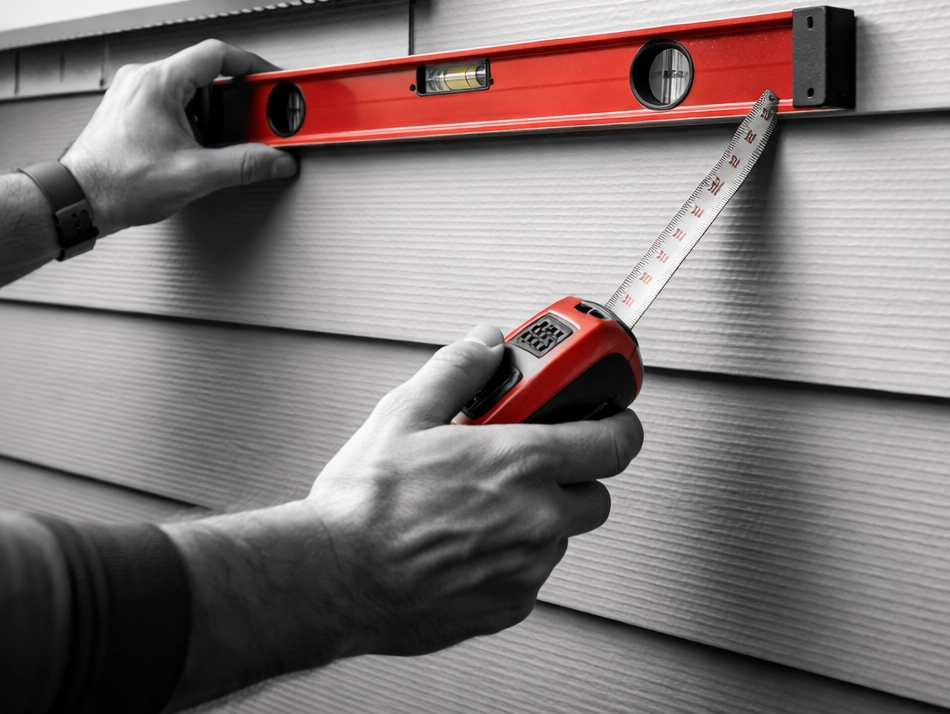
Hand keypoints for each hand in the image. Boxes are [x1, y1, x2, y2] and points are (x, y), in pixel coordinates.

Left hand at [60, 39, 298, 234]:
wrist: (78, 201)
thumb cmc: (115, 182)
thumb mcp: (195, 175)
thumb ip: (244, 164)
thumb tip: (274, 160)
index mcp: (158, 82)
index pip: (217, 53)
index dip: (252, 66)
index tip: (272, 81)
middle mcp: (142, 81)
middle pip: (206, 74)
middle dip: (237, 99)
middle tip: (259, 118)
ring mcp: (134, 96)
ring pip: (190, 91)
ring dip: (214, 114)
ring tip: (225, 140)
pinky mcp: (130, 112)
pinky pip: (173, 105)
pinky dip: (194, 121)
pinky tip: (199, 146)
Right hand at [163, 325, 643, 708]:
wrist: (331, 580)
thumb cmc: (362, 506)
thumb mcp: (405, 412)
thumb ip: (458, 369)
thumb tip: (485, 343)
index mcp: (522, 462)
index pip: (616, 441)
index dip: (618, 425)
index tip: (611, 418)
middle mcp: (537, 517)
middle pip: (596, 492)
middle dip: (571, 475)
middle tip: (528, 464)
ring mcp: (527, 567)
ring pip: (560, 536)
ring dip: (537, 518)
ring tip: (479, 506)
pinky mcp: (508, 606)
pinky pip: (530, 575)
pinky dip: (510, 558)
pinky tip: (464, 544)